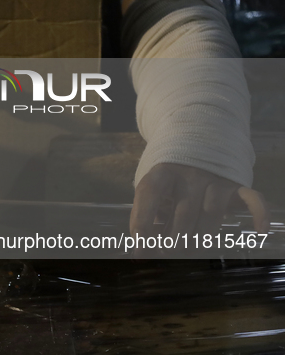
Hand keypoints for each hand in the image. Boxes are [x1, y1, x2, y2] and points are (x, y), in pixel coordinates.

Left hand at [130, 163, 270, 255]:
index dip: (142, 220)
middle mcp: (190, 173)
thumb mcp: (153, 189)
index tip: (138, 247)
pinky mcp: (235, 185)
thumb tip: (140, 250)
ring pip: (212, 213)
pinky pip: (251, 198)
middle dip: (175, 238)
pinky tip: (259, 231)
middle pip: (185, 211)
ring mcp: (215, 177)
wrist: (198, 144)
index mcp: (163, 171)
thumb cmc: (170, 178)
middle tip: (166, 254)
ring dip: (201, 237)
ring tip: (189, 251)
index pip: (150, 193)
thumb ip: (145, 214)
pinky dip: (258, 213)